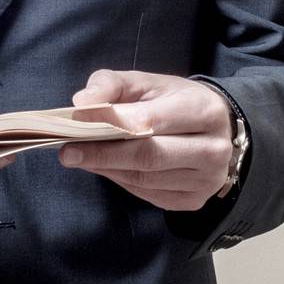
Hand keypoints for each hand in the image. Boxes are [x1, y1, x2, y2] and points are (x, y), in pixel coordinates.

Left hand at [59, 69, 233, 211]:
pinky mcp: (193, 200)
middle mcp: (213, 149)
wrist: (216, 128)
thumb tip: (82, 102)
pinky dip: (121, 180)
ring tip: (80, 157)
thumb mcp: (148, 82)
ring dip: (108, 168)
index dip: (110, 122)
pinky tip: (106, 168)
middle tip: (68, 152)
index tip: (76, 122)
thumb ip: (113, 84)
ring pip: (145, 179)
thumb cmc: (175, 101)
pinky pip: (148, 194)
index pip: (151, 121)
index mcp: (204, 111)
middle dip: (103, 154)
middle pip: (149, 156)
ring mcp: (206, 180)